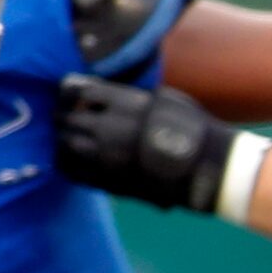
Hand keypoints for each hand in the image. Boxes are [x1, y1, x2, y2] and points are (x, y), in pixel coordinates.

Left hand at [56, 74, 236, 212]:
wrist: (207, 170)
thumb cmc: (194, 132)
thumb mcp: (165, 101)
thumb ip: (134, 99)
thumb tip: (113, 96)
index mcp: (126, 104)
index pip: (82, 91)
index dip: (73, 92)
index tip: (73, 95)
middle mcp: (112, 129)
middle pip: (70, 118)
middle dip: (65, 117)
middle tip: (64, 118)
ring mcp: (108, 158)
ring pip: (67, 144)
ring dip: (64, 140)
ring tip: (67, 139)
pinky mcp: (109, 182)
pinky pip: (74, 172)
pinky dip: (67, 163)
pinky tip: (71, 160)